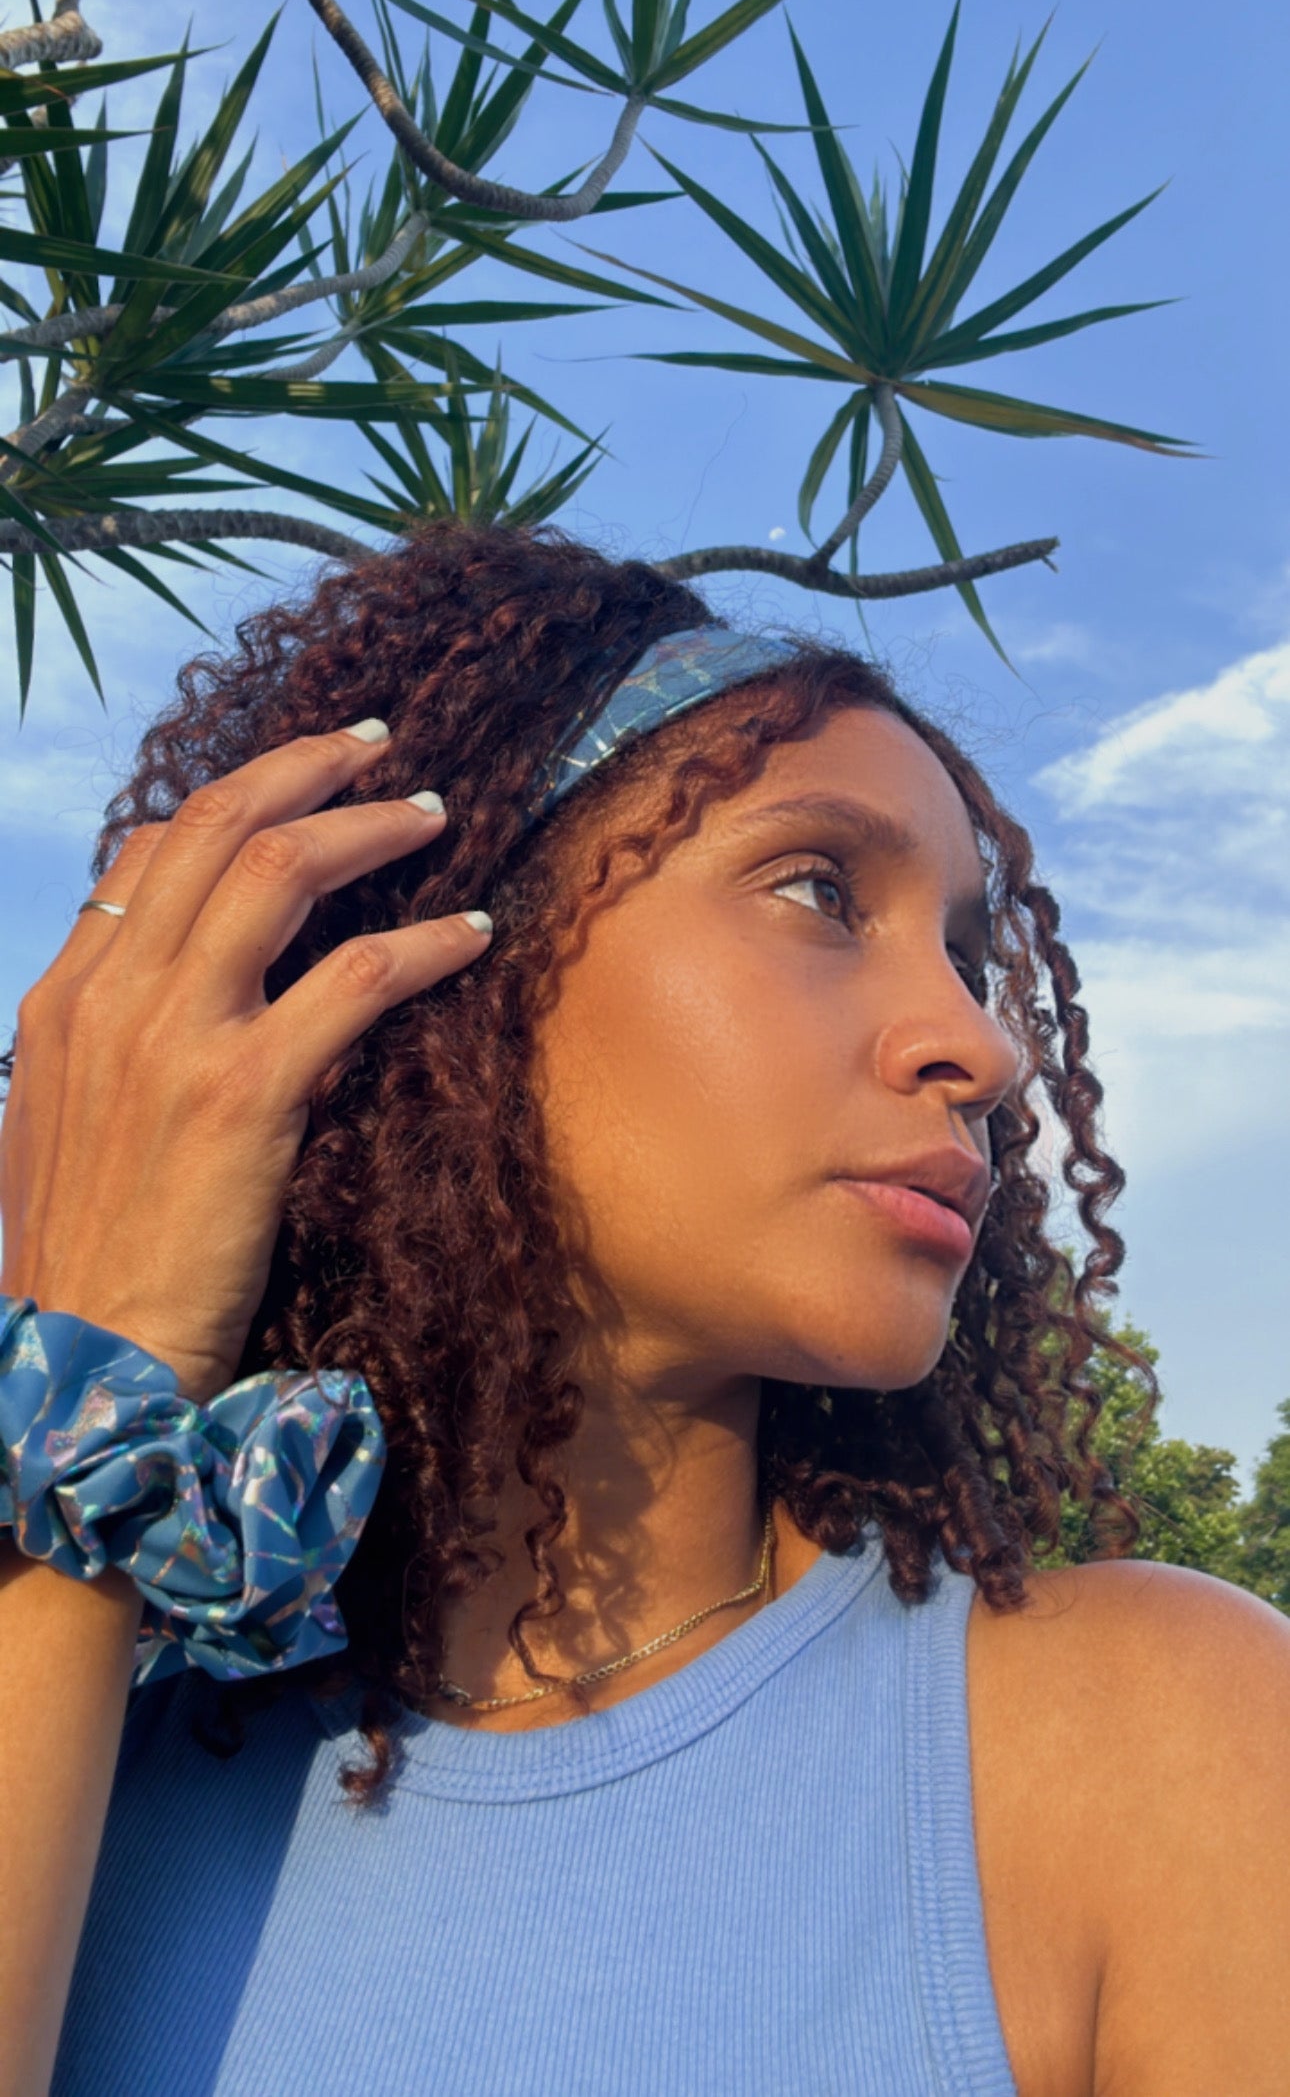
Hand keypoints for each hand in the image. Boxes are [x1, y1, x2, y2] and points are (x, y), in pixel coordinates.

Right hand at [0, 721, 491, 1401]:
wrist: (88, 1364)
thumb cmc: (90, 1261)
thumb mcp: (65, 1128)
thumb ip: (112, 1045)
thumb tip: (175, 990)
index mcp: (64, 999)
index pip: (148, 851)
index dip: (233, 797)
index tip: (300, 781)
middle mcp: (111, 996)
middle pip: (213, 825)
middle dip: (304, 768)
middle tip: (377, 748)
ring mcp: (173, 1039)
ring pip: (281, 871)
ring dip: (370, 828)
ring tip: (435, 818)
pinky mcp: (243, 1095)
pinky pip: (355, 978)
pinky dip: (423, 940)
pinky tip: (471, 933)